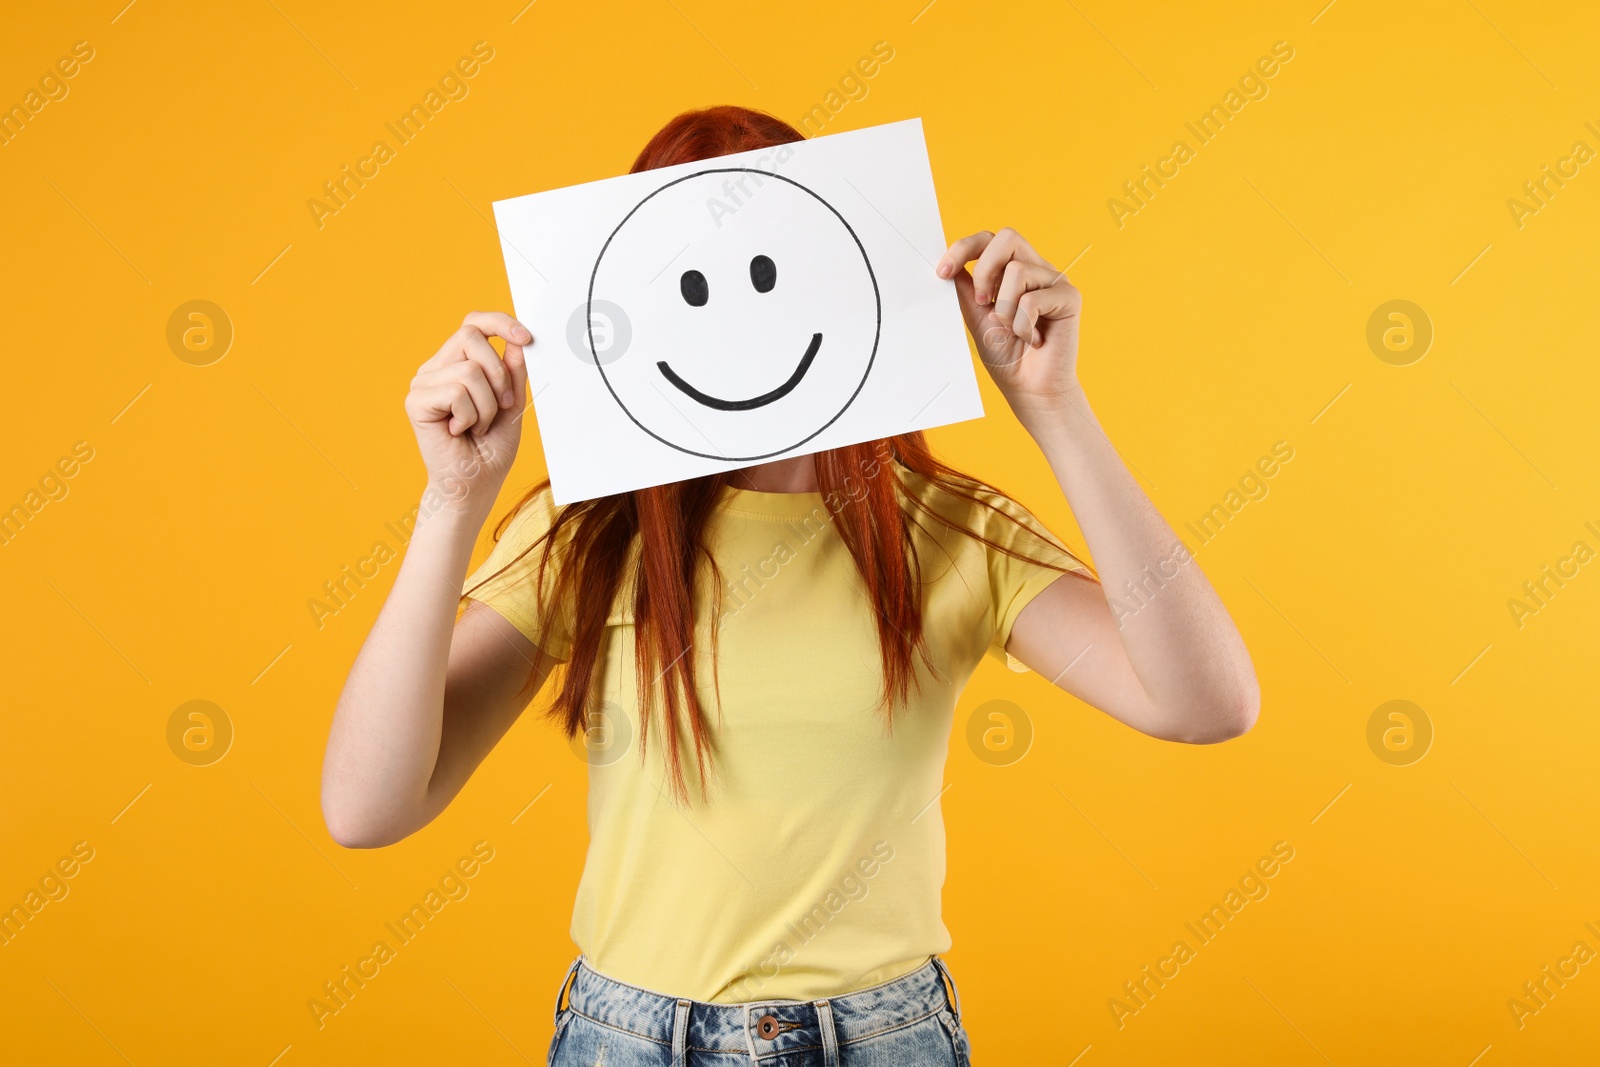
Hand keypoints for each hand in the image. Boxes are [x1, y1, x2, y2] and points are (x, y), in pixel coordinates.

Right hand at [404, 311, 529, 514]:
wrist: (474, 487)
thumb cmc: (490, 450)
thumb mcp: (512, 404)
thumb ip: (513, 372)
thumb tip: (517, 340)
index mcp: (457, 363)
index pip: (473, 323)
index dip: (499, 322)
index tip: (527, 338)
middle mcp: (437, 368)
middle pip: (470, 336)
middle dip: (499, 374)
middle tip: (501, 407)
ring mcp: (423, 383)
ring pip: (469, 369)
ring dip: (487, 405)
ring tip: (478, 426)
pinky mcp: (416, 401)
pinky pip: (457, 392)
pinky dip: (470, 415)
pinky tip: (460, 431)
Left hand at [938, 228, 1082, 422]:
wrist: (1030, 389)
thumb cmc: (1007, 356)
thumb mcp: (977, 317)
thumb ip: (968, 289)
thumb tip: (952, 264)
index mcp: (1014, 270)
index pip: (989, 240)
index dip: (963, 249)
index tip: (942, 272)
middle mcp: (1036, 269)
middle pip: (1007, 237)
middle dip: (985, 270)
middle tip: (983, 302)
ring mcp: (1054, 281)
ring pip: (1017, 270)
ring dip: (1005, 309)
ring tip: (1014, 331)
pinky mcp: (1069, 297)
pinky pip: (1032, 300)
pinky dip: (1023, 326)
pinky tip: (1033, 339)